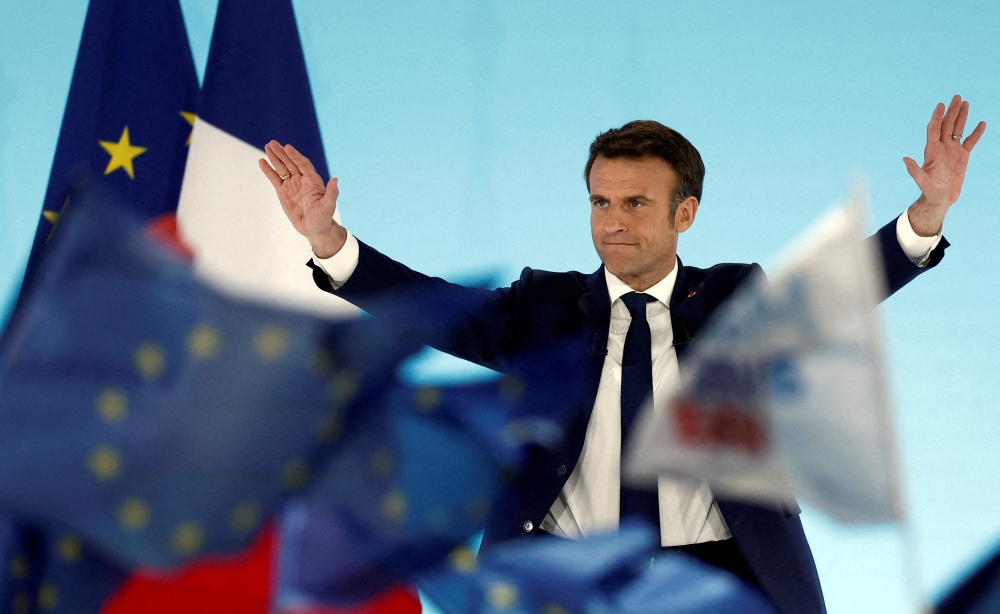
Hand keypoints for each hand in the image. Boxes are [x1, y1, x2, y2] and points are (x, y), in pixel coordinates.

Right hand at [259, 141, 346, 257]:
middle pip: (291, 163)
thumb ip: (331, 194)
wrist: (314, 228)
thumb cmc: (323, 218)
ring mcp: (292, 185)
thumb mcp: (328, 207)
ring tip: (267, 146)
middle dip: (282, 153)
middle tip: (272, 143)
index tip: (288, 148)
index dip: (296, 156)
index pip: (303, 165)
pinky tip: (262, 161)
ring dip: (275, 157)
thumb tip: (335, 180)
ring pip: (282, 168)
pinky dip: (269, 170)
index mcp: (313, 181)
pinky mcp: (283, 192)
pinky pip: (275, 179)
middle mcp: (302, 180)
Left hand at [904, 95, 986, 235]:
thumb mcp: (922, 181)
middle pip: (947, 125)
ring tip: (965, 103)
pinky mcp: (962, 157)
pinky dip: (975, 133)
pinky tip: (981, 123)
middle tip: (957, 97)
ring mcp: (952, 151)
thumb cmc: (930, 192)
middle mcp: (941, 148)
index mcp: (932, 151)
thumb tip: (905, 159)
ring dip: (961, 117)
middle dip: (951, 111)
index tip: (941, 104)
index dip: (937, 117)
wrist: (940, 199)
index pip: (934, 129)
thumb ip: (914, 170)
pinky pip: (970, 142)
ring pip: (957, 130)